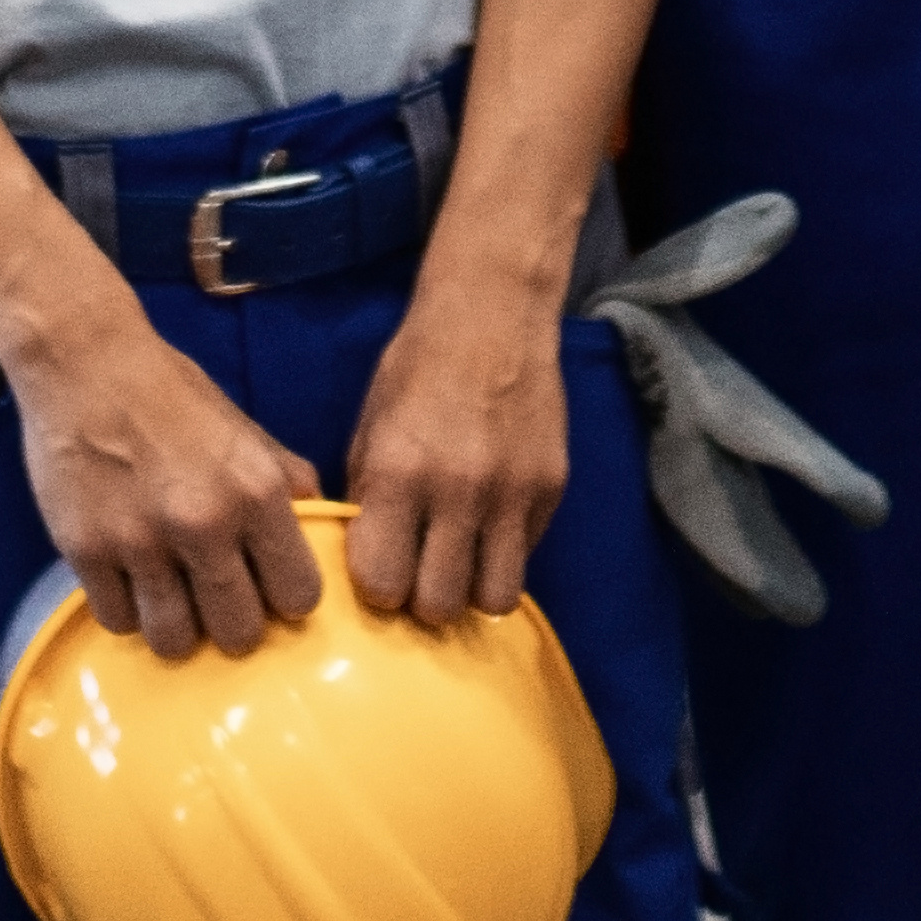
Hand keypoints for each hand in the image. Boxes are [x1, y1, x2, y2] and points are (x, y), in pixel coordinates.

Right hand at [18, 311, 330, 656]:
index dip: (284, 597)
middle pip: (238, 634)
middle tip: (215, 600)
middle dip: (231, 624)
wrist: (84, 362)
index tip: (266, 586)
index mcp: (257, 491)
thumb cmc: (170, 394)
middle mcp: (204, 522)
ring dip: (176, 626)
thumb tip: (323, 523)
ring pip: (175, 641)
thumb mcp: (243, 429)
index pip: (299, 596)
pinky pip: (117, 621)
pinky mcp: (86, 551)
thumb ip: (285, 479)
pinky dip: (125, 609)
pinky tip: (128, 579)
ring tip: (170, 597)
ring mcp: (141, 541)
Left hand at [334, 277, 572, 628]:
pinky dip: (506, 552)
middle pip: (439, 605)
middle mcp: (457, 491)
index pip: (383, 583)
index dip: (379, 587)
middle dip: (424, 600)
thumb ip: (368, 501)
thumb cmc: (416, 370)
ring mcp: (512, 493)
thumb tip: (368, 565)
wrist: (493, 315)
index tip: (382, 569)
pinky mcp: (551, 489)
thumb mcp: (370, 430)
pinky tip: (490, 522)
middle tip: (420, 573)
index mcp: (398, 473)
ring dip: (472, 589)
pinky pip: (526, 555)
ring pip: (494, 598)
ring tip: (460, 563)